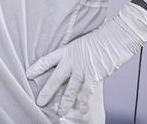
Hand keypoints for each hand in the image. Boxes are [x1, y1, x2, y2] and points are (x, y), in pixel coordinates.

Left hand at [26, 3, 146, 117]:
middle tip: (39, 101)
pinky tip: (81, 110)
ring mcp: (83, 68)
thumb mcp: (85, 41)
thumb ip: (78, 53)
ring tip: (59, 111)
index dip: (37, 67)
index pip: (48, 59)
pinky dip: (84, 102)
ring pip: (70, 89)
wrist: (118, 35)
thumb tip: (75, 59)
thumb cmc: (105, 36)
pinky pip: (87, 93)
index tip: (28, 73)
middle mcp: (73, 60)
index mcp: (69, 49)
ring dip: (64, 102)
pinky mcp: (95, 75)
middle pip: (56, 78)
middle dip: (47, 91)